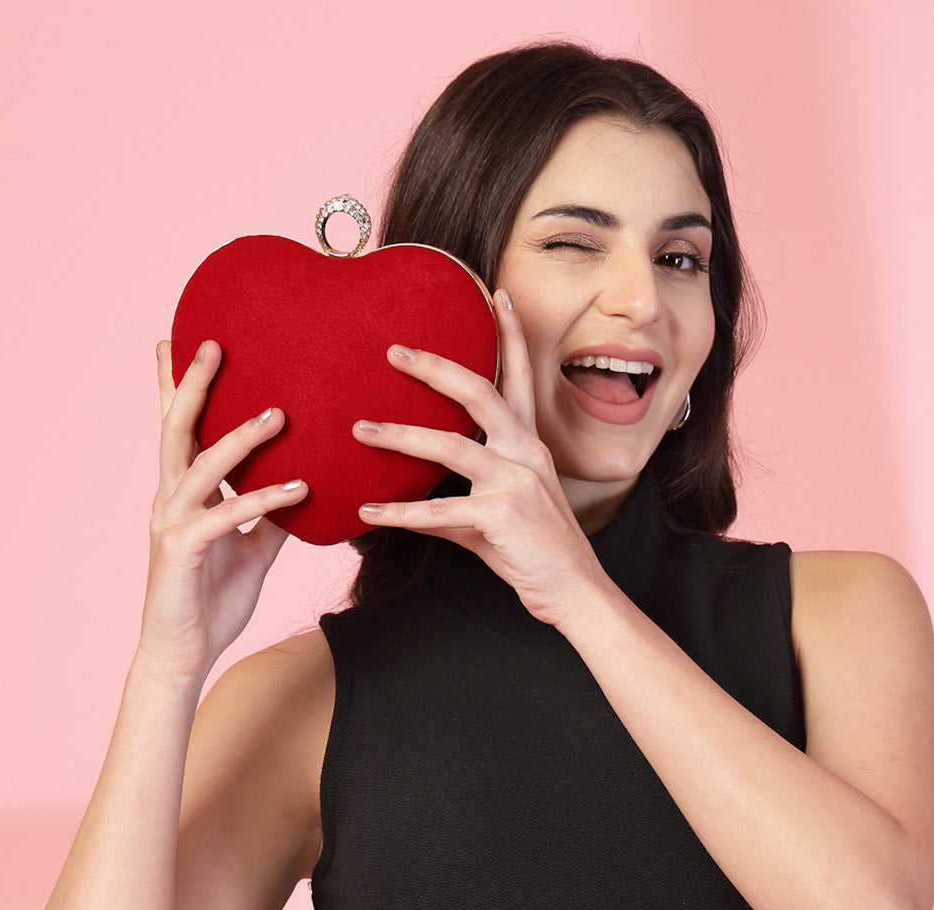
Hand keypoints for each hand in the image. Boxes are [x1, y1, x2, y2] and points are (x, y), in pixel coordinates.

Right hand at [140, 340, 307, 682]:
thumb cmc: (211, 601)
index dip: (179, 386)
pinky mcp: (183, 552)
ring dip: (239, 437)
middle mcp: (170, 499)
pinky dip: (260, 499)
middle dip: (192, 384)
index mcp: (182, 494)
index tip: (186, 339)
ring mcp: (172, 523)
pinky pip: (224, 517)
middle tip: (213, 342)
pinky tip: (297, 488)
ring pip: (200, 465)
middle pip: (177, 429)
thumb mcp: (252, 551)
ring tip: (277, 413)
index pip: (181, 430)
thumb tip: (306, 485)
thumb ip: (270, 516)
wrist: (182, 655)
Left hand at [351, 292, 607, 628]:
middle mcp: (525, 455)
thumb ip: (455, 504)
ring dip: (400, 435)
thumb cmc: (536, 554)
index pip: (520, 378)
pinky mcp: (501, 516)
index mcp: (530, 447)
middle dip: (434, 367)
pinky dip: (400, 514)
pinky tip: (368, 513)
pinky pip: (440, 510)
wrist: (573, 592)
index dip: (511, 335)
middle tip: (393, 352)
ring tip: (360, 429)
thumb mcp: (496, 518)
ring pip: (450, 446)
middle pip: (478, 392)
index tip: (499, 294)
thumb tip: (408, 507)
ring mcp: (515, 483)